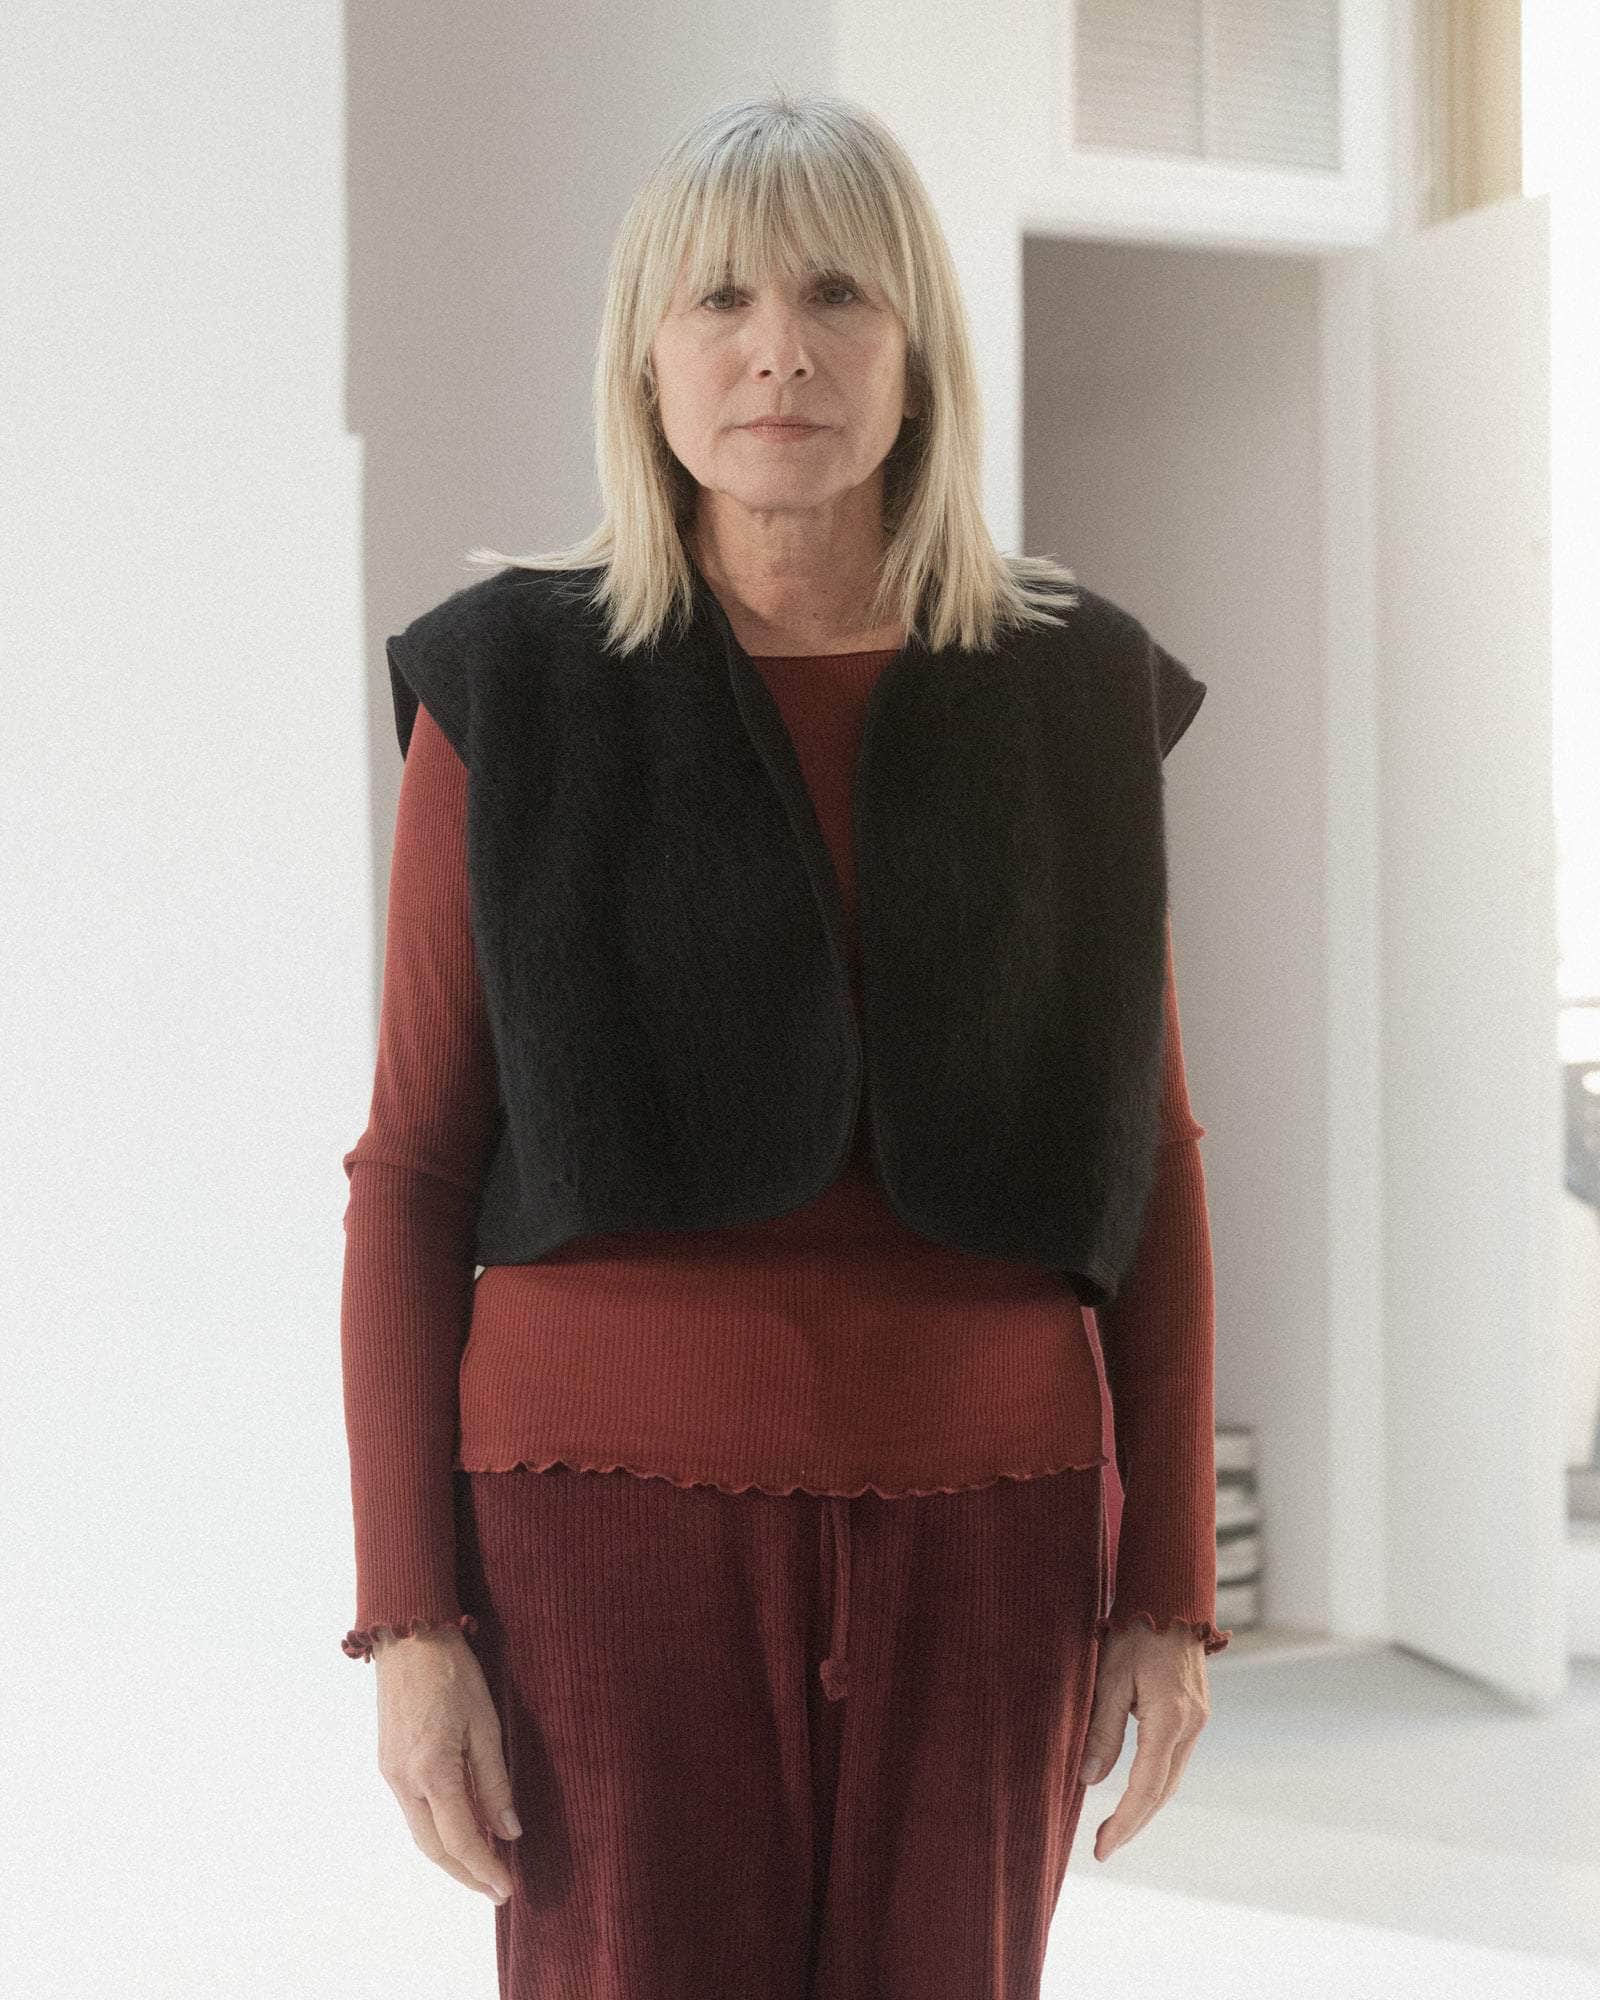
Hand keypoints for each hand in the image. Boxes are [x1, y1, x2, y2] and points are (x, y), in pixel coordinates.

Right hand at [373, 1625, 520, 1903]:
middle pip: (435, 1848)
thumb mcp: (485, 1724)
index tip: (506, 1890)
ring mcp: (391, 1774)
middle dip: (465, 1874)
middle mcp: (404, 1781)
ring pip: (421, 1833)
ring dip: (451, 1855)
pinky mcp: (388, 1763)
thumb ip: (495, 1782)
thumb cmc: (452, 1673)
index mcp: (432, 1772)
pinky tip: (461, 1827)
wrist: (409, 1636)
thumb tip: (508, 1831)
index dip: (485, 1870)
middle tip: (496, 1889)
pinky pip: (413, 1810)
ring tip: (483, 1866)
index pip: (461, 1840)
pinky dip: (438, 1828)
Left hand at [1077, 1621, 1210, 1860]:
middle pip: (1163, 1790)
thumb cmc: (1134, 1630)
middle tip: (1104, 1846)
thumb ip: (1103, 1729)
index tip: (1102, 1848)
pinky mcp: (1196, 1711)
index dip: (1124, 1821)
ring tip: (1115, 1827)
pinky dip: (1155, 1780)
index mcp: (1170, 1717)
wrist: (1169, 1595)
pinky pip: (1176, 1758)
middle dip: (1134, 1821)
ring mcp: (1198, 1718)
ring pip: (1172, 1777)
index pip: (1146, 1786)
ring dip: (1145, 1804)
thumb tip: (1088, 1779)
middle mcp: (1191, 1724)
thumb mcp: (1109, 1676)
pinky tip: (1135, 1789)